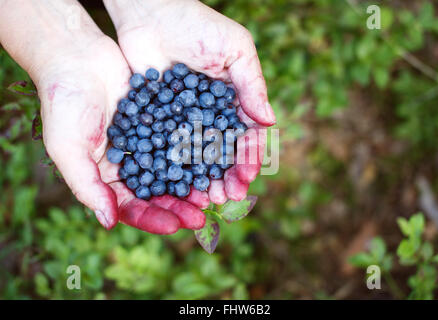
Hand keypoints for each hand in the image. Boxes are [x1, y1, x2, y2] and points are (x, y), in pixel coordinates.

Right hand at [34, 30, 204, 233]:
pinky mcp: (159, 122)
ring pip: (173, 170)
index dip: (154, 218)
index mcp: (106, 178)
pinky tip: (213, 157)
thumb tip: (109, 223)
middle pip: (158, 193)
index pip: (132, 207)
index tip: (177, 226)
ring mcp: (146, 144)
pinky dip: (195, 150)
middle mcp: (129, 165)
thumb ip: (87, 185)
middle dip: (180, 206)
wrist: (76, 57)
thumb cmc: (64, 104)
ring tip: (214, 192)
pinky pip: (179, 140)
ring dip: (192, 183)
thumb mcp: (68, 148)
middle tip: (204, 216)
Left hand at [104, 0, 275, 203]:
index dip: (248, 157)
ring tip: (206, 199)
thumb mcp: (235, 49)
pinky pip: (167, 150)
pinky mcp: (158, 122)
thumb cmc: (197, 25)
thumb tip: (270, 121)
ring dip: (203, 180)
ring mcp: (184, 122)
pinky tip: (175, 186)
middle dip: (227, 177)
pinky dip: (173, 169)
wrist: (150, 13)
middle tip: (226, 197)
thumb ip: (252, 84)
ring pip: (197, 158)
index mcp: (233, 103)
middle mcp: (211, 117)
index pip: (246, 136)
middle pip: (222, 154)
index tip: (247, 176)